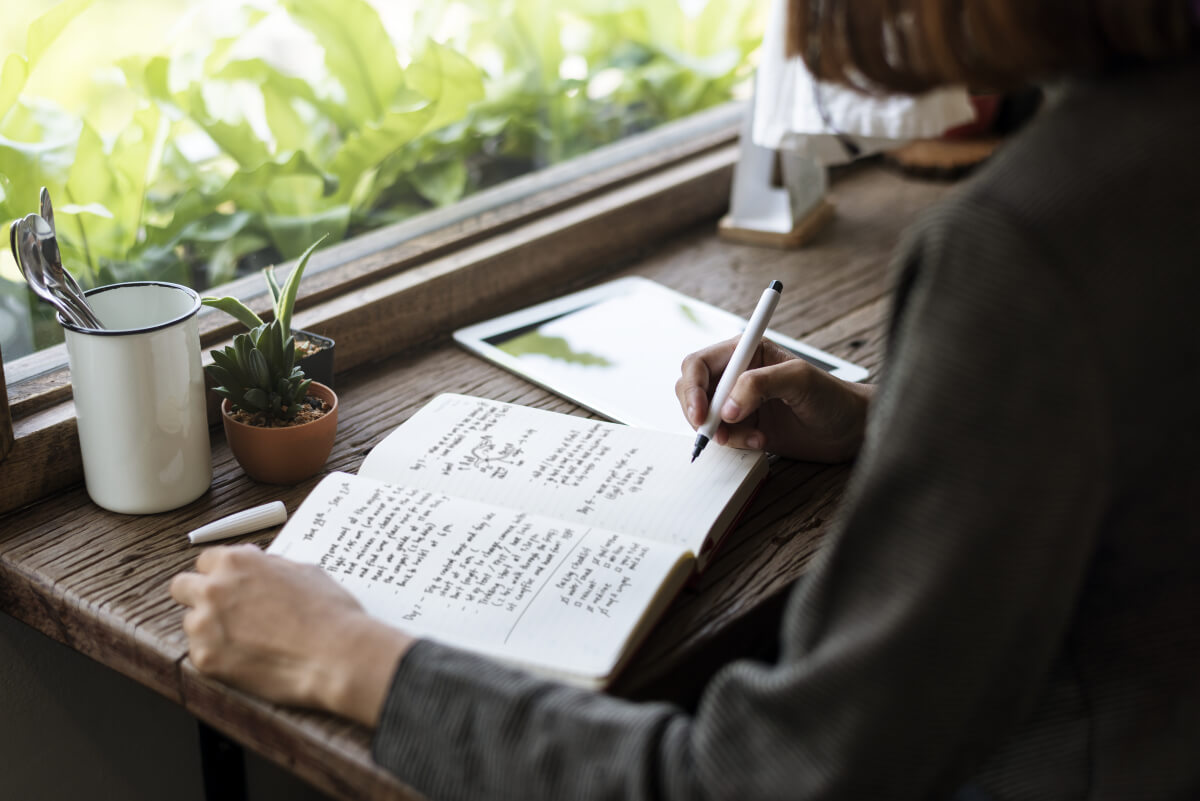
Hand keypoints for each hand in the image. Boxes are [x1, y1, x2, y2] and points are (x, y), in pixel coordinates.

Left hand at [169, 544, 413, 726]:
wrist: (337, 654)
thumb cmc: (329, 612)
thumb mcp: (304, 571)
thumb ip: (269, 566)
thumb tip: (257, 564)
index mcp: (237, 561)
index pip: (206, 560)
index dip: (221, 573)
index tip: (231, 584)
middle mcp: (214, 588)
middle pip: (181, 587)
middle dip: (199, 595)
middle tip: (224, 611)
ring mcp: (205, 625)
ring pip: (191, 623)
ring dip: (211, 629)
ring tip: (247, 641)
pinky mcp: (206, 659)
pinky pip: (201, 654)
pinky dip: (220, 657)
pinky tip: (249, 658)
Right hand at [676, 337, 873, 462]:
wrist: (851, 429)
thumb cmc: (833, 397)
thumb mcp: (799, 380)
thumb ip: (759, 385)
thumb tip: (727, 407)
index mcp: (746, 351)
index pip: (699, 364)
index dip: (693, 388)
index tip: (702, 413)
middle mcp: (737, 374)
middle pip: (692, 389)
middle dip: (699, 413)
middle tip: (714, 433)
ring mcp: (739, 402)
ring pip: (704, 416)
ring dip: (721, 432)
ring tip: (753, 437)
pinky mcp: (745, 426)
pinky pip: (721, 435)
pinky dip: (734, 443)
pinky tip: (760, 441)